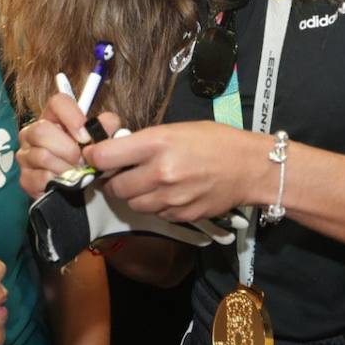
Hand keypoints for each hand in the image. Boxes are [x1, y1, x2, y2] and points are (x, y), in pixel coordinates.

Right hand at [17, 91, 122, 198]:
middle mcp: (33, 132)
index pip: (57, 102)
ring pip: (41, 156)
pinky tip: (65, 183)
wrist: (82, 188)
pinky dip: (58, 182)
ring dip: (65, 168)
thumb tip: (105, 124)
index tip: (85, 136)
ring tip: (76, 173)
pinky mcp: (25, 178)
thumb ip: (106, 127)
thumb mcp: (101, 139)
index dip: (72, 117)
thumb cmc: (89, 158)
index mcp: (52, 117)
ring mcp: (26, 155)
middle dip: (68, 149)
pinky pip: (41, 177)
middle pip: (41, 130)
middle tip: (82, 161)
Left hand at [86, 122, 271, 222]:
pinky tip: (169, 193)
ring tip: (149, 182)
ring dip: (134, 195)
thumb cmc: (215, 141)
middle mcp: (161, 172)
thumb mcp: (177, 129)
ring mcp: (171, 198)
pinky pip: (155, 214)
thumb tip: (115, 153)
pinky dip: (156, 205)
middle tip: (124, 173)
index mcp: (157, 143)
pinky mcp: (181, 215)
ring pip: (133, 204)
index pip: (105, 156)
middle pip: (115, 187)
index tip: (95, 157)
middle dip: (115, 180)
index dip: (95, 157)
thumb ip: (144, 142)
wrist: (249, 167)